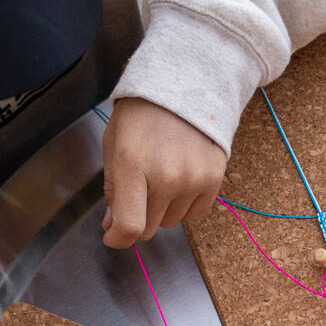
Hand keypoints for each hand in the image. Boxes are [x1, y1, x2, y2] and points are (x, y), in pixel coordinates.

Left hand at [103, 98, 227, 248]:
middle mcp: (166, 176)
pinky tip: (180, 179)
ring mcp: (193, 179)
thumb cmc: (141, 116)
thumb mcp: (114, 146)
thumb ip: (112, 189)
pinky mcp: (214, 179)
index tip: (113, 236)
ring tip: (161, 177)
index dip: (118, 239)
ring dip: (162, 210)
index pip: (128, 225)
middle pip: (149, 228)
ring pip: (171, 222)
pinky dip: (185, 205)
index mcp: (133, 165)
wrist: (184, 86)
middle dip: (138, 218)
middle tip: (138, 192)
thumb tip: (112, 227)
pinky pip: (195, 214)